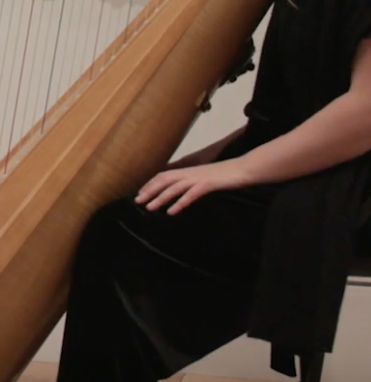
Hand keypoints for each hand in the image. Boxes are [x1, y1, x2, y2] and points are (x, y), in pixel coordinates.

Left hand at [135, 159, 252, 214]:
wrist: (244, 169)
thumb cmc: (225, 175)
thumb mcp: (204, 178)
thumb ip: (192, 183)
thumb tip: (182, 191)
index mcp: (188, 171)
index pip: (163, 176)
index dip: (150, 184)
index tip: (140, 193)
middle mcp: (189, 173)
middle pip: (164, 180)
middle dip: (149, 191)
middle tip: (137, 201)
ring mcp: (198, 178)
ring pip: (174, 188)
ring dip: (160, 198)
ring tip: (149, 208)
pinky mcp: (208, 185)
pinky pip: (191, 194)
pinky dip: (180, 203)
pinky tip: (172, 212)